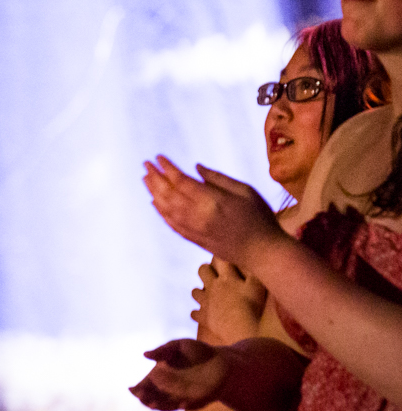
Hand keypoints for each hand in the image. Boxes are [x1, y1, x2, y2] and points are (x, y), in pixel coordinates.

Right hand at [131, 338, 229, 410]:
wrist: (222, 362)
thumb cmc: (198, 352)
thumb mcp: (178, 346)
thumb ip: (162, 351)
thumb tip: (145, 355)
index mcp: (160, 376)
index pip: (145, 386)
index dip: (137, 390)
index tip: (132, 389)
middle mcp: (168, 389)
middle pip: (152, 398)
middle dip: (145, 399)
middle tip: (141, 395)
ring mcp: (181, 396)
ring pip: (166, 406)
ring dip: (159, 406)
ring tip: (152, 404)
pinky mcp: (196, 401)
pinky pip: (187, 406)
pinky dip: (182, 406)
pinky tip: (179, 404)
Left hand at [142, 156, 285, 267]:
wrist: (263, 252)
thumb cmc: (260, 218)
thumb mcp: (245, 191)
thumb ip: (218, 179)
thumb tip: (195, 167)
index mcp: (212, 201)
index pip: (181, 181)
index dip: (167, 168)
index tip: (158, 158)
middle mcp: (199, 215)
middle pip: (168, 194)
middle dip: (155, 177)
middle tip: (146, 164)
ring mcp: (194, 229)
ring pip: (166, 209)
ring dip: (154, 192)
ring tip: (146, 178)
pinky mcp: (194, 239)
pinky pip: (171, 224)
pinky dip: (161, 212)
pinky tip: (155, 202)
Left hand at [193, 257, 266, 344]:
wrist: (244, 330)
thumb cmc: (254, 307)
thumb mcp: (259, 285)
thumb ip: (253, 270)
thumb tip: (251, 257)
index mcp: (227, 277)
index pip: (219, 258)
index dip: (220, 255)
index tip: (225, 253)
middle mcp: (213, 286)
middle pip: (202, 270)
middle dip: (206, 270)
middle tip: (216, 275)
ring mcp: (206, 302)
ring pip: (195, 292)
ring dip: (200, 292)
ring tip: (210, 296)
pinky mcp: (204, 317)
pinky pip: (194, 314)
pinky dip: (198, 314)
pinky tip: (205, 315)